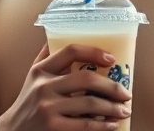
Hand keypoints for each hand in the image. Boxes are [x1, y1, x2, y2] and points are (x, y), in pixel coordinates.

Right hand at [0, 44, 132, 130]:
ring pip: (91, 104)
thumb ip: (46, 56)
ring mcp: (48, 108)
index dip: (94, 51)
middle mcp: (43, 86)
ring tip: (124, 110)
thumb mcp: (33, 76)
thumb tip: (61, 31)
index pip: (70, 51)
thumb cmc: (28, 102)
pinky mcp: (53, 128)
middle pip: (87, 79)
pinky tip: (112, 125)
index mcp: (41, 70)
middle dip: (112, 86)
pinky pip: (86, 125)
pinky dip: (103, 125)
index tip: (111, 58)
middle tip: (126, 93)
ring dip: (113, 107)